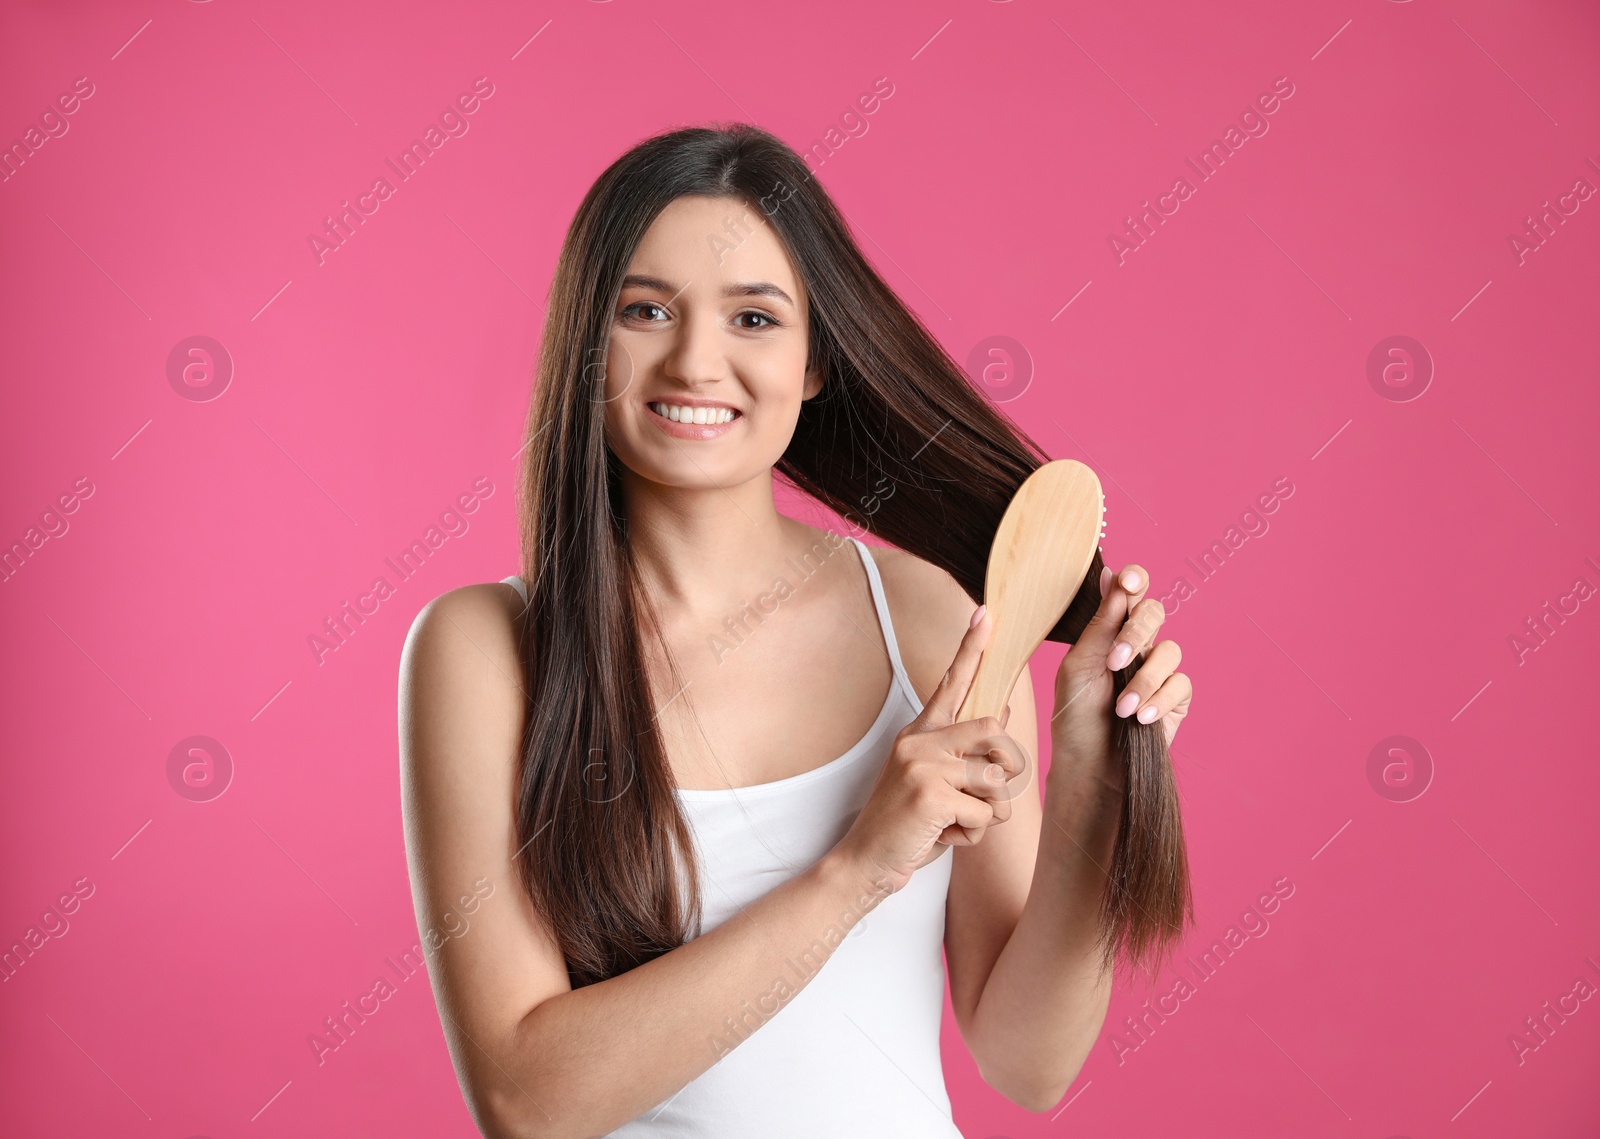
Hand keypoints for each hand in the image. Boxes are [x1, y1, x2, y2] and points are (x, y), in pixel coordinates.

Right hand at [833, 605, 1030, 894]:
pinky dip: (973, 836)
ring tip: (956, 822)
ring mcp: (923, 764)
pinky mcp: (931, 793)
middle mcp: (920, 740)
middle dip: (1006, 770)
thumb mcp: (932, 780)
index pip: (950, 682)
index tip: (986, 613)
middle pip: (996, 730)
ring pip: (996, 779)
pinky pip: (984, 813)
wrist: (865, 862)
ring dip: (989, 812)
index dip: (971, 647)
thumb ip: (962, 752)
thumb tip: (1004, 713)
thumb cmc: (906, 824)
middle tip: (984, 797)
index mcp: (920, 733)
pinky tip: (943, 837)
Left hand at [1051, 563, 1191, 781]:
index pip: (1129, 594)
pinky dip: (1160, 700)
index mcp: (1109, 632)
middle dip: (1136, 634)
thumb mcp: (1079, 666)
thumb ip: (1101, 624)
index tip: (1129, 580)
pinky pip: (1181, 684)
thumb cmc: (1076, 716)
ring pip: (1171, 651)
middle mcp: (1137, 646)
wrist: (1090, 765)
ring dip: (1144, 679)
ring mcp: (1158, 671)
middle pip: (1154, 613)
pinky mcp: (1176, 699)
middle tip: (1114, 661)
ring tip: (1122, 708)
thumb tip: (1111, 575)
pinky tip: (1141, 718)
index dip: (1134, 580)